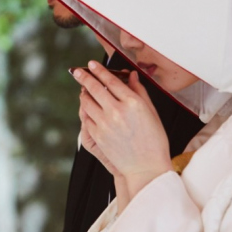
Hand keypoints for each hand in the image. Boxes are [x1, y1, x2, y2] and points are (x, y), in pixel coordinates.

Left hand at [73, 60, 172, 205]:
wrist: (146, 168)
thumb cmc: (154, 141)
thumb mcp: (151, 113)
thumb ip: (139, 91)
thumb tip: (131, 75)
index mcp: (133, 103)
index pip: (111, 81)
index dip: (100, 70)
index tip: (92, 63)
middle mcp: (117, 111)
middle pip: (95, 88)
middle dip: (84, 76)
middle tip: (77, 71)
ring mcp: (105, 124)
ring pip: (87, 102)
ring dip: (83, 93)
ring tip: (82, 89)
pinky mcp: (97, 136)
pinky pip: (86, 118)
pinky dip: (85, 110)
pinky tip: (86, 108)